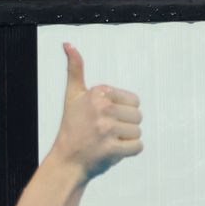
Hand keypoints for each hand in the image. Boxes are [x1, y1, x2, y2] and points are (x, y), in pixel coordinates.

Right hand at [50, 43, 142, 182]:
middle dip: (125, 127)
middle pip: (138, 116)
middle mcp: (102, 108)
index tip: (102, 118)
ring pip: (138, 132)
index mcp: (98, 92)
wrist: (66, 161)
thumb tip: (68, 44)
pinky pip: (138, 147)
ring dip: (126, 140)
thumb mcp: (72, 96)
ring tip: (106, 142)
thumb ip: (74, 69)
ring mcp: (106, 129)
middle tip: (104, 133)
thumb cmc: (72, 128)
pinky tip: (111, 152)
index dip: (122, 112)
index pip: (134, 100)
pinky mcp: (112, 149)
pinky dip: (128, 153)